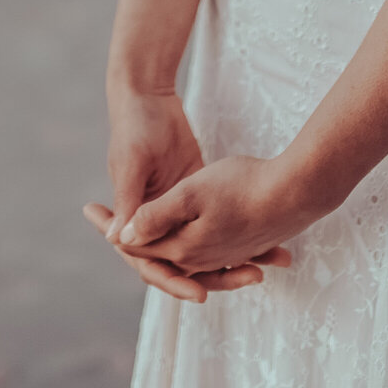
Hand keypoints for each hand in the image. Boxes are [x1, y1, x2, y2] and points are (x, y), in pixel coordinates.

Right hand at [83, 89, 286, 304]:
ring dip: (235, 256)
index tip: (199, 294)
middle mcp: (158, 219)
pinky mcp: (197, 192)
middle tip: (251, 276)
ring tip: (270, 264)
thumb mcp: (133, 164)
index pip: (150, 262)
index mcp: (135, 218)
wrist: (148, 94)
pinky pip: (219, 221)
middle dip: (217, 274)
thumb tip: (117, 240)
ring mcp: (179, 208)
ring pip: (206, 246)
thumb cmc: (135, 128)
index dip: (173, 280)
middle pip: (184, 263)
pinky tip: (270, 239)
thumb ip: (130, 201)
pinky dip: (241, 231)